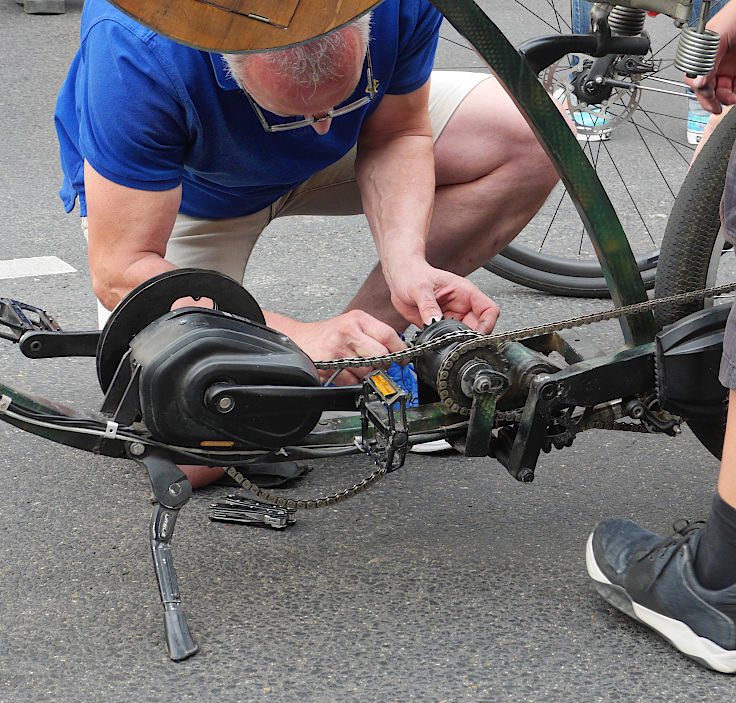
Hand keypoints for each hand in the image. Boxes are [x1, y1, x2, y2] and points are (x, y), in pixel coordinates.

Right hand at [283, 311, 406, 384]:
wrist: (299, 340)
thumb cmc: (328, 334)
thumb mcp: (352, 324)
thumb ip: (374, 335)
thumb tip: (398, 352)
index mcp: (357, 319)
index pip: (388, 335)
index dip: (400, 350)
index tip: (404, 359)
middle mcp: (348, 332)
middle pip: (381, 355)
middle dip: (383, 364)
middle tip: (379, 365)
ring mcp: (338, 350)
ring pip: (368, 370)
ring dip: (367, 374)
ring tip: (357, 366)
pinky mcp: (330, 367)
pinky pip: (353, 381)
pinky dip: (353, 381)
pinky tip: (346, 371)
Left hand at [384, 258, 499, 333]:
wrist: (399, 277)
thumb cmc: (412, 274)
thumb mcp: (420, 288)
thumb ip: (428, 306)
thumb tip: (435, 322)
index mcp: (465, 293)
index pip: (490, 310)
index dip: (488, 325)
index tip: (476, 336)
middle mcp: (462, 306)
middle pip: (480, 327)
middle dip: (472, 338)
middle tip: (458, 344)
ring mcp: (452, 317)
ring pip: (465, 336)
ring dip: (458, 343)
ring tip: (445, 343)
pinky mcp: (440, 326)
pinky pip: (448, 339)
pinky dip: (444, 344)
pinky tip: (435, 342)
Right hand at [686, 1, 735, 111]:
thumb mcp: (719, 37)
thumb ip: (707, 59)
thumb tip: (697, 82)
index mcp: (703, 55)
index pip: (695, 79)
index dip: (700, 90)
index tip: (708, 96)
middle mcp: (714, 62)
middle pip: (706, 89)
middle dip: (711, 100)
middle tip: (717, 106)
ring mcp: (727, 67)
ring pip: (720, 92)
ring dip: (724, 100)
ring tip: (732, 100)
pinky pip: (735, 89)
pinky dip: (735, 95)